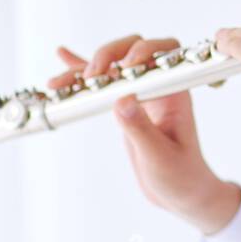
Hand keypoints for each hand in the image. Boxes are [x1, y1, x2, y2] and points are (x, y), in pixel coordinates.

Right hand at [47, 36, 240, 233]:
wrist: (180, 191)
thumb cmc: (180, 175)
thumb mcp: (160, 156)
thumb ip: (141, 129)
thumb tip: (122, 100)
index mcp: (176, 93)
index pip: (164, 54)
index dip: (143, 51)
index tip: (124, 67)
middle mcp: (158, 87)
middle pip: (133, 49)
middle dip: (109, 55)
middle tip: (92, 77)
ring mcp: (138, 93)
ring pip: (112, 64)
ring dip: (86, 67)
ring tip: (60, 82)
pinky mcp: (122, 105)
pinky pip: (100, 83)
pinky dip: (79, 71)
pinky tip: (62, 56)